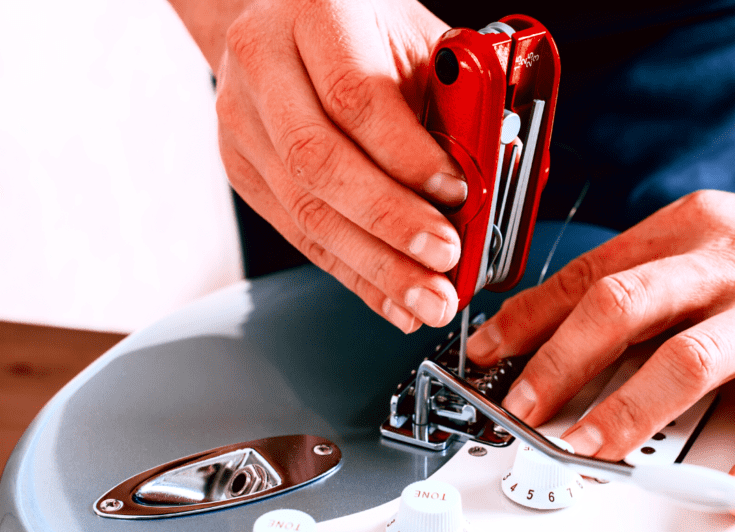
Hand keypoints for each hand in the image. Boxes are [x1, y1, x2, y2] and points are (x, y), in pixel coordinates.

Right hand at [189, 0, 466, 331]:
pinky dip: (354, 274)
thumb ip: (454, 97)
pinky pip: (299, 235)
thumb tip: (492, 174)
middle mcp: (264, 63)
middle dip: (391, 221)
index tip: (456, 193)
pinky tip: (393, 300)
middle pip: (319, 160)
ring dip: (375, 265)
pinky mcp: (242, 169)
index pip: (354, 96)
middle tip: (444, 258)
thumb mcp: (417, 40)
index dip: (407, 154)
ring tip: (426, 298)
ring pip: (305, 209)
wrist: (277, 15)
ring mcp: (243, 121)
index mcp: (315, 13)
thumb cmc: (362, 27)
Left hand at [467, 189, 734, 516]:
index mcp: (685, 231)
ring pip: (691, 360)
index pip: (589, 273)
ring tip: (589, 450)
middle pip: (624, 306)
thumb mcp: (702, 239)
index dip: (528, 318)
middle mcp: (727, 264)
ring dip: (629, 412)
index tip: (486, 355)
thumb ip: (638, 279)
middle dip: (560, 363)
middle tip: (523, 410)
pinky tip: (730, 493)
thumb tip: (550, 326)